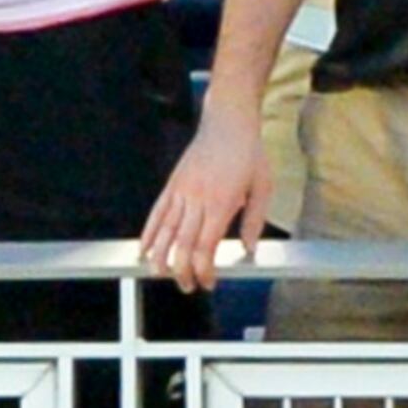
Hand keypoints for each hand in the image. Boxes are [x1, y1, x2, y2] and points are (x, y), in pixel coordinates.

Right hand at [139, 109, 271, 287]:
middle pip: (181, 245)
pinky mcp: (172, 186)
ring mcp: (181, 192)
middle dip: (181, 271)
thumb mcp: (263, 185)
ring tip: (161, 275)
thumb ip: (254, 220)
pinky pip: (156, 214)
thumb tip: (249, 250)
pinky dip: (147, 235)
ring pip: (164, 232)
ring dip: (160, 258)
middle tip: (187, 286)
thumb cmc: (248, 153)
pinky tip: (143, 251)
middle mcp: (197, 199)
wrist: (227, 121)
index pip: (205, 246)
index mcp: (222, 202)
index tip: (207, 282)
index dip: (203, 270)